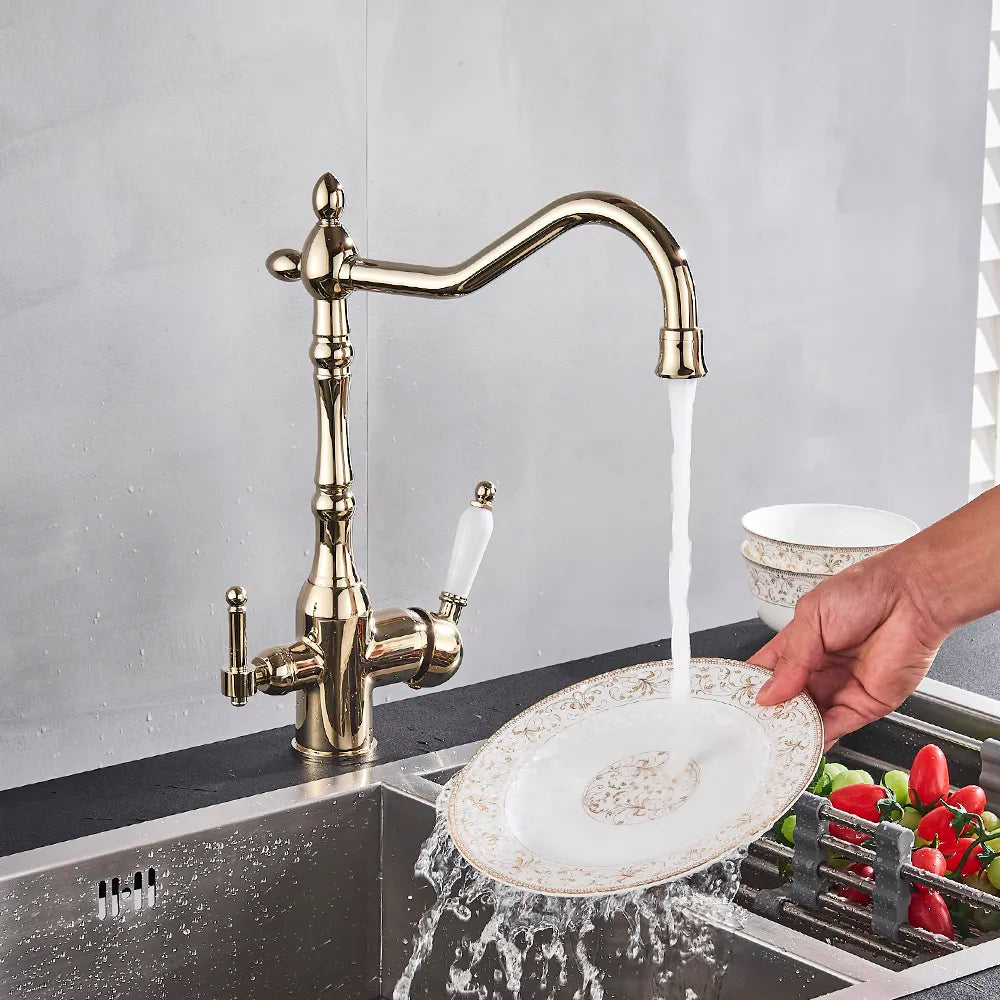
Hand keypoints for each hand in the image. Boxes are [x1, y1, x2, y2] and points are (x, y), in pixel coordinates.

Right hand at [753, 551, 948, 748]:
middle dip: (769, 714)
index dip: (751, 686)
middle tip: (750, 728)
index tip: (734, 702)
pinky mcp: (865, 705)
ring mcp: (840, 689)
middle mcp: (818, 670)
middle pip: (786, 700)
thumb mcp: (812, 615)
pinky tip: (801, 742)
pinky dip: (820, 738)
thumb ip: (791, 657)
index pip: (767, 672)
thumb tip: (769, 692)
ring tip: (771, 739)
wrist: (912, 597)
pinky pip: (837, 727)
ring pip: (809, 718)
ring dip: (792, 728)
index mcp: (800, 644)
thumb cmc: (864, 592)